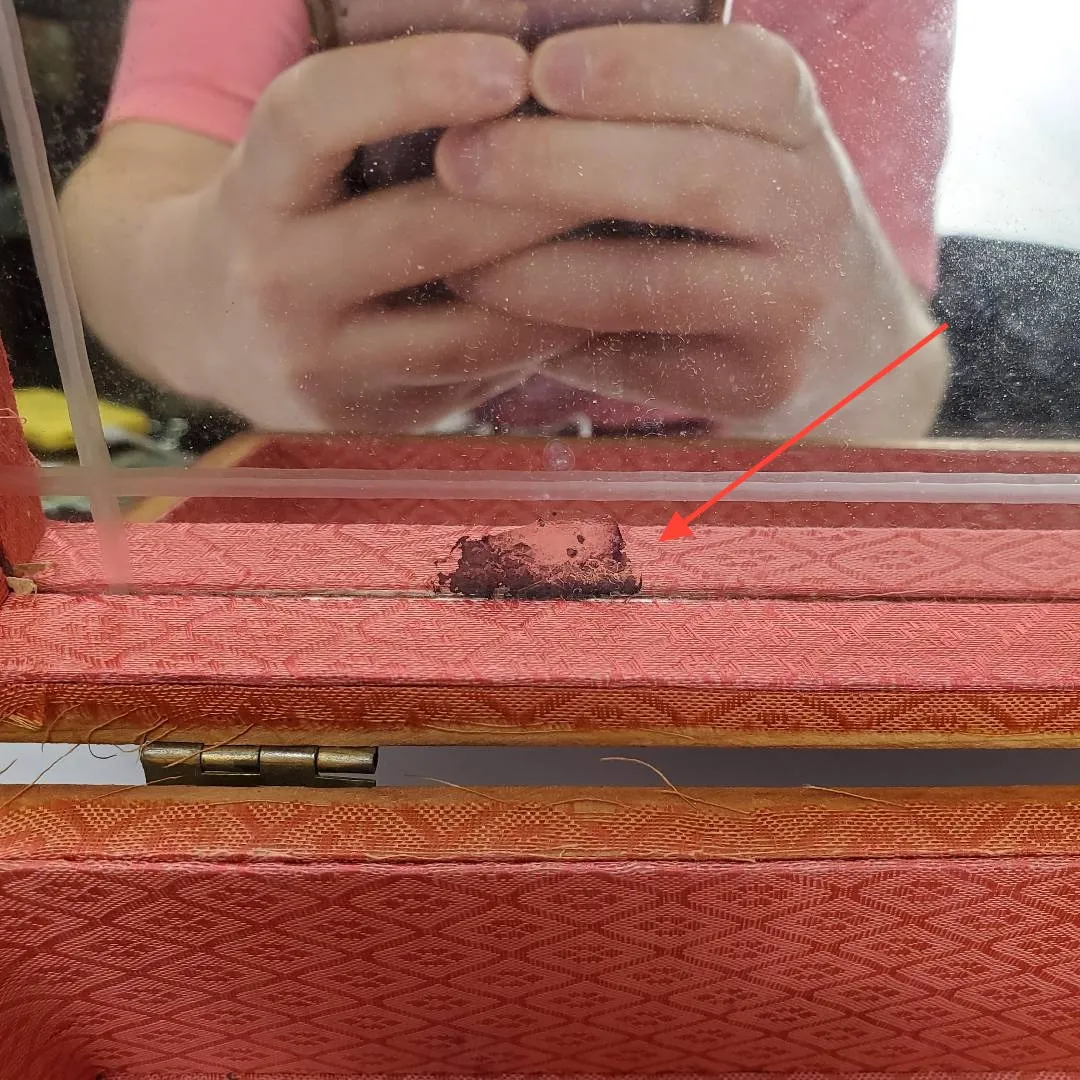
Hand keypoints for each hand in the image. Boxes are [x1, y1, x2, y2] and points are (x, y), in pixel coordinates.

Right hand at [68, 33, 586, 432]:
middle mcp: (275, 284)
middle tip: (628, 150)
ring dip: (565, 279)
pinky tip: (597, 300)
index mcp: (251, 189)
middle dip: (537, 190)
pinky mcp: (366, 422)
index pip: (315, 118)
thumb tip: (518, 77)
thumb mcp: (295, 157)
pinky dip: (544, 336)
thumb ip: (375, 124)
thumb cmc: (277, 213)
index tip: (512, 61)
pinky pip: (477, 377)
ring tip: (634, 232)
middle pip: (423, 232)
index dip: (413, 81)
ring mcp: (323, 368)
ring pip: (470, 328)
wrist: (201, 328)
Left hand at [434, 23, 948, 438]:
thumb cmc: (726, 229)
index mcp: (792, 118)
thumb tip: (481, 95)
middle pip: (696, 175)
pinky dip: (562, 323)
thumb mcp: (714, 148)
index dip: (637, 67)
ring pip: (662, 277)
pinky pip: (644, 346)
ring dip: (547, 263)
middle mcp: (812, 201)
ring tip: (458, 251)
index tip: (539, 67)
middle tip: (460, 157)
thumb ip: (635, 122)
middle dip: (565, 163)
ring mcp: (795, 296)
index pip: (739, 73)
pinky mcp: (761, 374)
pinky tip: (496, 305)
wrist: (832, 344)